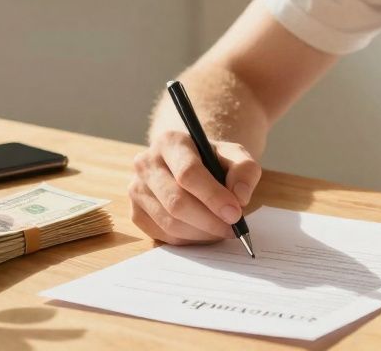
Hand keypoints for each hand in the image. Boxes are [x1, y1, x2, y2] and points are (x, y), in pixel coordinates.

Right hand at [128, 130, 261, 244]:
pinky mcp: (136, 212)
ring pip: (169, 222)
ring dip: (201, 233)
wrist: (189, 165)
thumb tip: (240, 197)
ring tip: (221, 230)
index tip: (235, 213)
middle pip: (176, 201)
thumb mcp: (234, 155)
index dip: (213, 196)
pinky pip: (162, 235)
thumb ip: (244, 170)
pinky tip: (203, 232)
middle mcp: (146, 163)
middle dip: (209, 220)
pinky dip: (188, 239)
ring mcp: (136, 189)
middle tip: (233, 229)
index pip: (188, 173)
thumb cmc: (212, 160)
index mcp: (170, 142)